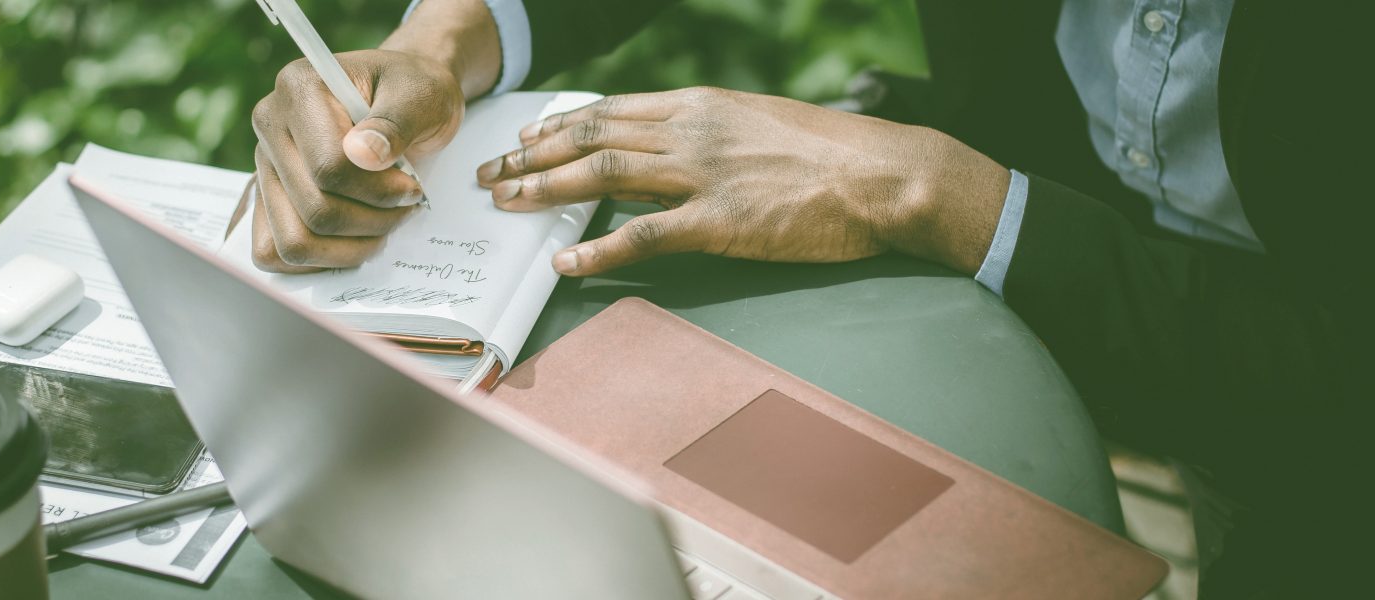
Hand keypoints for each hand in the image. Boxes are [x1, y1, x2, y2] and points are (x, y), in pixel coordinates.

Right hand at [247, 0, 499, 271]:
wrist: (403, 99)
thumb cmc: (413, 93)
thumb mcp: (420, 97)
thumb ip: (394, 123)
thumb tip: (363, 155)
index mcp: (299, 87)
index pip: (328, 167)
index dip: (379, 190)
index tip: (412, 186)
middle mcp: (270, 124)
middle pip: (314, 210)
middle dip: (373, 220)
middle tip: (405, 205)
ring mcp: (264, 164)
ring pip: (294, 241)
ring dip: (351, 247)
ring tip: (384, 222)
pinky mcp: (267, 197)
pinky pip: (274, 253)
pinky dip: (321, 259)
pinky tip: (356, 238)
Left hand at [474, 87, 1011, 276]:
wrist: (882, 175)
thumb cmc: (832, 156)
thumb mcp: (760, 127)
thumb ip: (707, 138)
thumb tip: (663, 158)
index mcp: (701, 106)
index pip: (610, 110)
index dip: (558, 126)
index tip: (524, 138)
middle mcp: (691, 130)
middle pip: (591, 136)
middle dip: (532, 155)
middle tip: (492, 174)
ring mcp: (703, 174)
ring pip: (602, 174)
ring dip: (545, 188)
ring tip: (506, 204)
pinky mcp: (721, 222)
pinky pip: (643, 234)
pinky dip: (597, 246)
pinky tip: (565, 258)